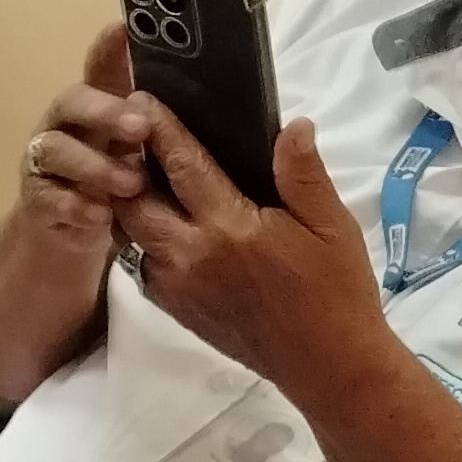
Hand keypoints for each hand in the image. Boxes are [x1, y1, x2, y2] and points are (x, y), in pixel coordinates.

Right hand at [18, 25, 156, 250]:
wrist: (64, 233)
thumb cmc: (108, 183)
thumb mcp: (132, 152)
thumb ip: (151, 123)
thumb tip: (198, 91)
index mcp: (91, 108)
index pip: (98, 71)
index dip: (107, 50)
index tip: (122, 29)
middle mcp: (61, 125)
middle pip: (71, 103)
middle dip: (105, 111)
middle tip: (142, 126)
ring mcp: (43, 161)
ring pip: (57, 151)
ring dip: (96, 165)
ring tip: (132, 184)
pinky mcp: (36, 199)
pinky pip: (50, 197)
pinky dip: (76, 205)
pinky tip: (102, 215)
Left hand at [123, 107, 389, 398]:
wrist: (329, 366)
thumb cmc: (337, 291)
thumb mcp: (333, 227)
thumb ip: (304, 175)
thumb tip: (292, 124)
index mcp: (229, 228)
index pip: (182, 166)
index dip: (159, 129)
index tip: (141, 95)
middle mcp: (190, 255)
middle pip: (133, 198)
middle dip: (125, 162)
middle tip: (127, 133)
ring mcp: (176, 285)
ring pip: (130, 231)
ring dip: (127, 200)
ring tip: (134, 171)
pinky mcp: (174, 307)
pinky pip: (141, 263)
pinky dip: (140, 237)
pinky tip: (154, 220)